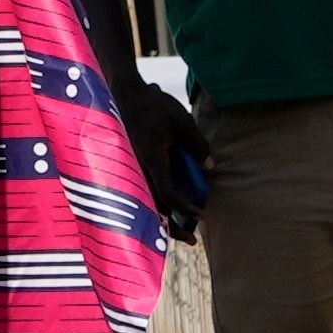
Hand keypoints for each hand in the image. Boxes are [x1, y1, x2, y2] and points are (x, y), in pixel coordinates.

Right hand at [117, 72, 208, 236]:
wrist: (123, 93)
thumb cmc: (153, 105)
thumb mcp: (182, 120)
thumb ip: (197, 144)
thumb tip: (209, 167)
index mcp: (151, 157)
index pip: (166, 191)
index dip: (183, 207)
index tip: (200, 215)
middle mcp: (137, 167)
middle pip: (153, 206)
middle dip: (172, 226)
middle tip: (192, 239)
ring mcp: (130, 168)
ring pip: (145, 202)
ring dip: (162, 220)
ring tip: (180, 230)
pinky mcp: (129, 166)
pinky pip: (141, 192)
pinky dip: (154, 205)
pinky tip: (165, 211)